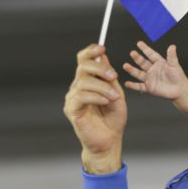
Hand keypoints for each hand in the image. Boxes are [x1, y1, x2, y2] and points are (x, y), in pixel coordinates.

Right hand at [63, 44, 127, 174]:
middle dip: (99, 68)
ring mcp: (73, 98)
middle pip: (83, 66)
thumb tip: (103, 56)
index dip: (91, 51)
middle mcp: (78, 87)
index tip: (102, 48)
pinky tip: (106, 101)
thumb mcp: (116, 93)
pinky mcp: (71, 109)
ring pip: (84, 82)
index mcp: (88, 81)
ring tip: (113, 97)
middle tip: (113, 76)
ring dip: (102, 87)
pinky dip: (96, 96)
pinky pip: (81, 96)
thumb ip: (109, 77)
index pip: (84, 60)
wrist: (109, 141)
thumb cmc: (113, 119)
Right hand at [123, 41, 187, 100]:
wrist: (179, 90)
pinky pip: (139, 86)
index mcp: (159, 63)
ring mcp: (150, 78)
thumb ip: (171, 56)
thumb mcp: (174, 65)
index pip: (150, 54)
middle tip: (132, 53)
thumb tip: (172, 46)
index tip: (139, 43)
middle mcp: (152, 70)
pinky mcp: (149, 87)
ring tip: (125, 65)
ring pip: (139, 73)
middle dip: (137, 58)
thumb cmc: (178, 77)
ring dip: (132, 70)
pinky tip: (127, 83)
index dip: (145, 49)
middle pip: (143, 63)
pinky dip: (133, 85)